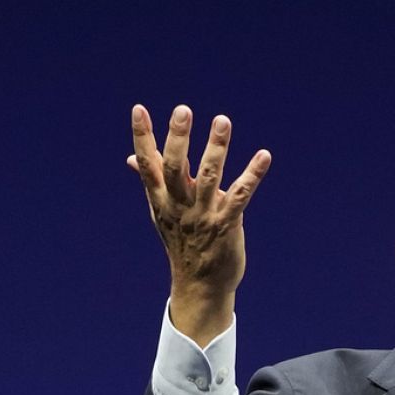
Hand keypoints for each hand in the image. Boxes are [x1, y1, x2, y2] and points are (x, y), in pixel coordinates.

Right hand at [127, 104, 270, 345]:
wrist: (200, 285)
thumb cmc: (181, 241)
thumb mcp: (161, 212)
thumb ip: (150, 181)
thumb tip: (130, 159)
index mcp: (161, 199)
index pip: (147, 164)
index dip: (142, 137)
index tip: (138, 109)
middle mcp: (179, 206)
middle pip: (175, 168)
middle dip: (177, 138)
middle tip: (182, 110)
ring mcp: (203, 216)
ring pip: (208, 177)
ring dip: (216, 148)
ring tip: (222, 121)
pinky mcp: (226, 224)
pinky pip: (240, 196)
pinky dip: (252, 175)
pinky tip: (264, 155)